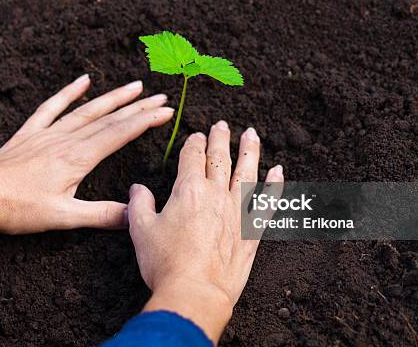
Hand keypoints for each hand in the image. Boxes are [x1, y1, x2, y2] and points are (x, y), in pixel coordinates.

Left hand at [0, 75, 173, 239]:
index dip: (145, 121)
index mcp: (77, 158)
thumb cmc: (16, 209)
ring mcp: (47, 133)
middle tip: (162, 97)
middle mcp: (66, 139)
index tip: (167, 112)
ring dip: (113, 98)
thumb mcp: (62, 218)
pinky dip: (68, 93)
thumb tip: (135, 216)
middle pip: (108, 118)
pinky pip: (52, 107)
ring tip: (135, 86)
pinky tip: (82, 81)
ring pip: (86, 110)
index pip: (119, 133)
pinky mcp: (30, 133)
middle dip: (137, 107)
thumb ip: (101, 215)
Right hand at [127, 121, 283, 342]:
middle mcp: (215, 195)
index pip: (192, 157)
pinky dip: (274, 186)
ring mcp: (237, 212)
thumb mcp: (140, 230)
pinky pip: (267, 203)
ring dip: (249, 151)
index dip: (193, 143)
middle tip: (222, 125)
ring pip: (246, 173)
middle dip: (220, 139)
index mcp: (188, 190)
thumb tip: (138, 188)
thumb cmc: (165, 263)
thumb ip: (139, 204)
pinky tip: (279, 171)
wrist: (195, 292)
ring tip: (252, 134)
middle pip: (219, 158)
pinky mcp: (252, 232)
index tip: (196, 135)